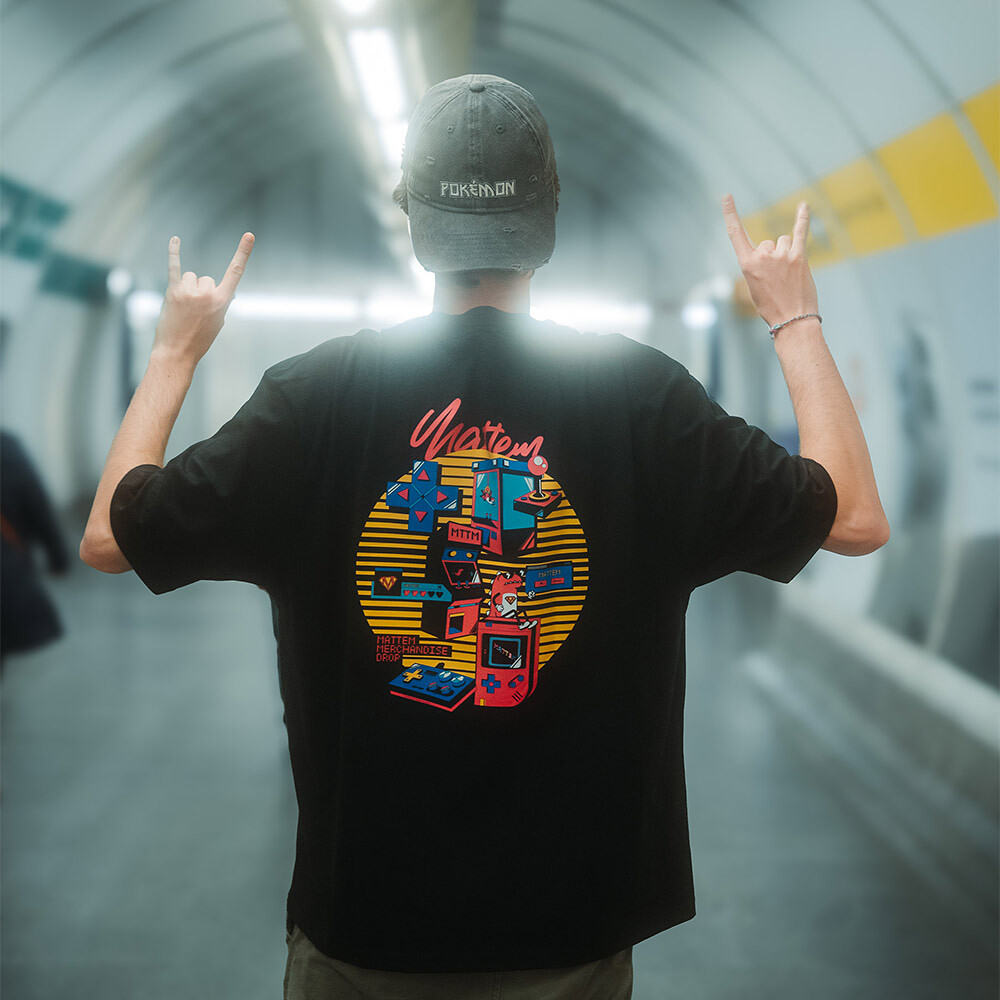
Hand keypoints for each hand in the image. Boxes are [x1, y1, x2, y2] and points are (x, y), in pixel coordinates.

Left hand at [152, 232, 254, 366]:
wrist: (177, 353)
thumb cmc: (198, 340)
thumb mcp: (217, 323)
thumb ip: (221, 303)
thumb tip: (226, 292)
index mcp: (223, 302)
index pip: (236, 272)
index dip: (243, 253)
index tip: (249, 236)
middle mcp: (208, 294)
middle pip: (206, 279)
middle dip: (201, 291)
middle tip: (194, 313)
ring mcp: (190, 292)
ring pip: (191, 277)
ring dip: (187, 288)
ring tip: (182, 308)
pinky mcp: (173, 291)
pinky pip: (174, 266)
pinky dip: (174, 252)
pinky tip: (175, 239)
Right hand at [722, 195, 816, 328]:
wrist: (792, 320)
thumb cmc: (772, 307)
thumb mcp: (754, 287)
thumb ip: (757, 266)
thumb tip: (771, 251)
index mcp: (747, 264)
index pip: (736, 233)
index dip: (730, 213)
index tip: (727, 197)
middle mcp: (763, 256)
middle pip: (768, 243)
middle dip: (772, 257)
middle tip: (778, 280)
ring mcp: (782, 255)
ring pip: (783, 242)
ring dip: (787, 254)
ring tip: (789, 276)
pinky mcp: (799, 257)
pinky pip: (801, 231)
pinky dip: (803, 218)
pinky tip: (804, 205)